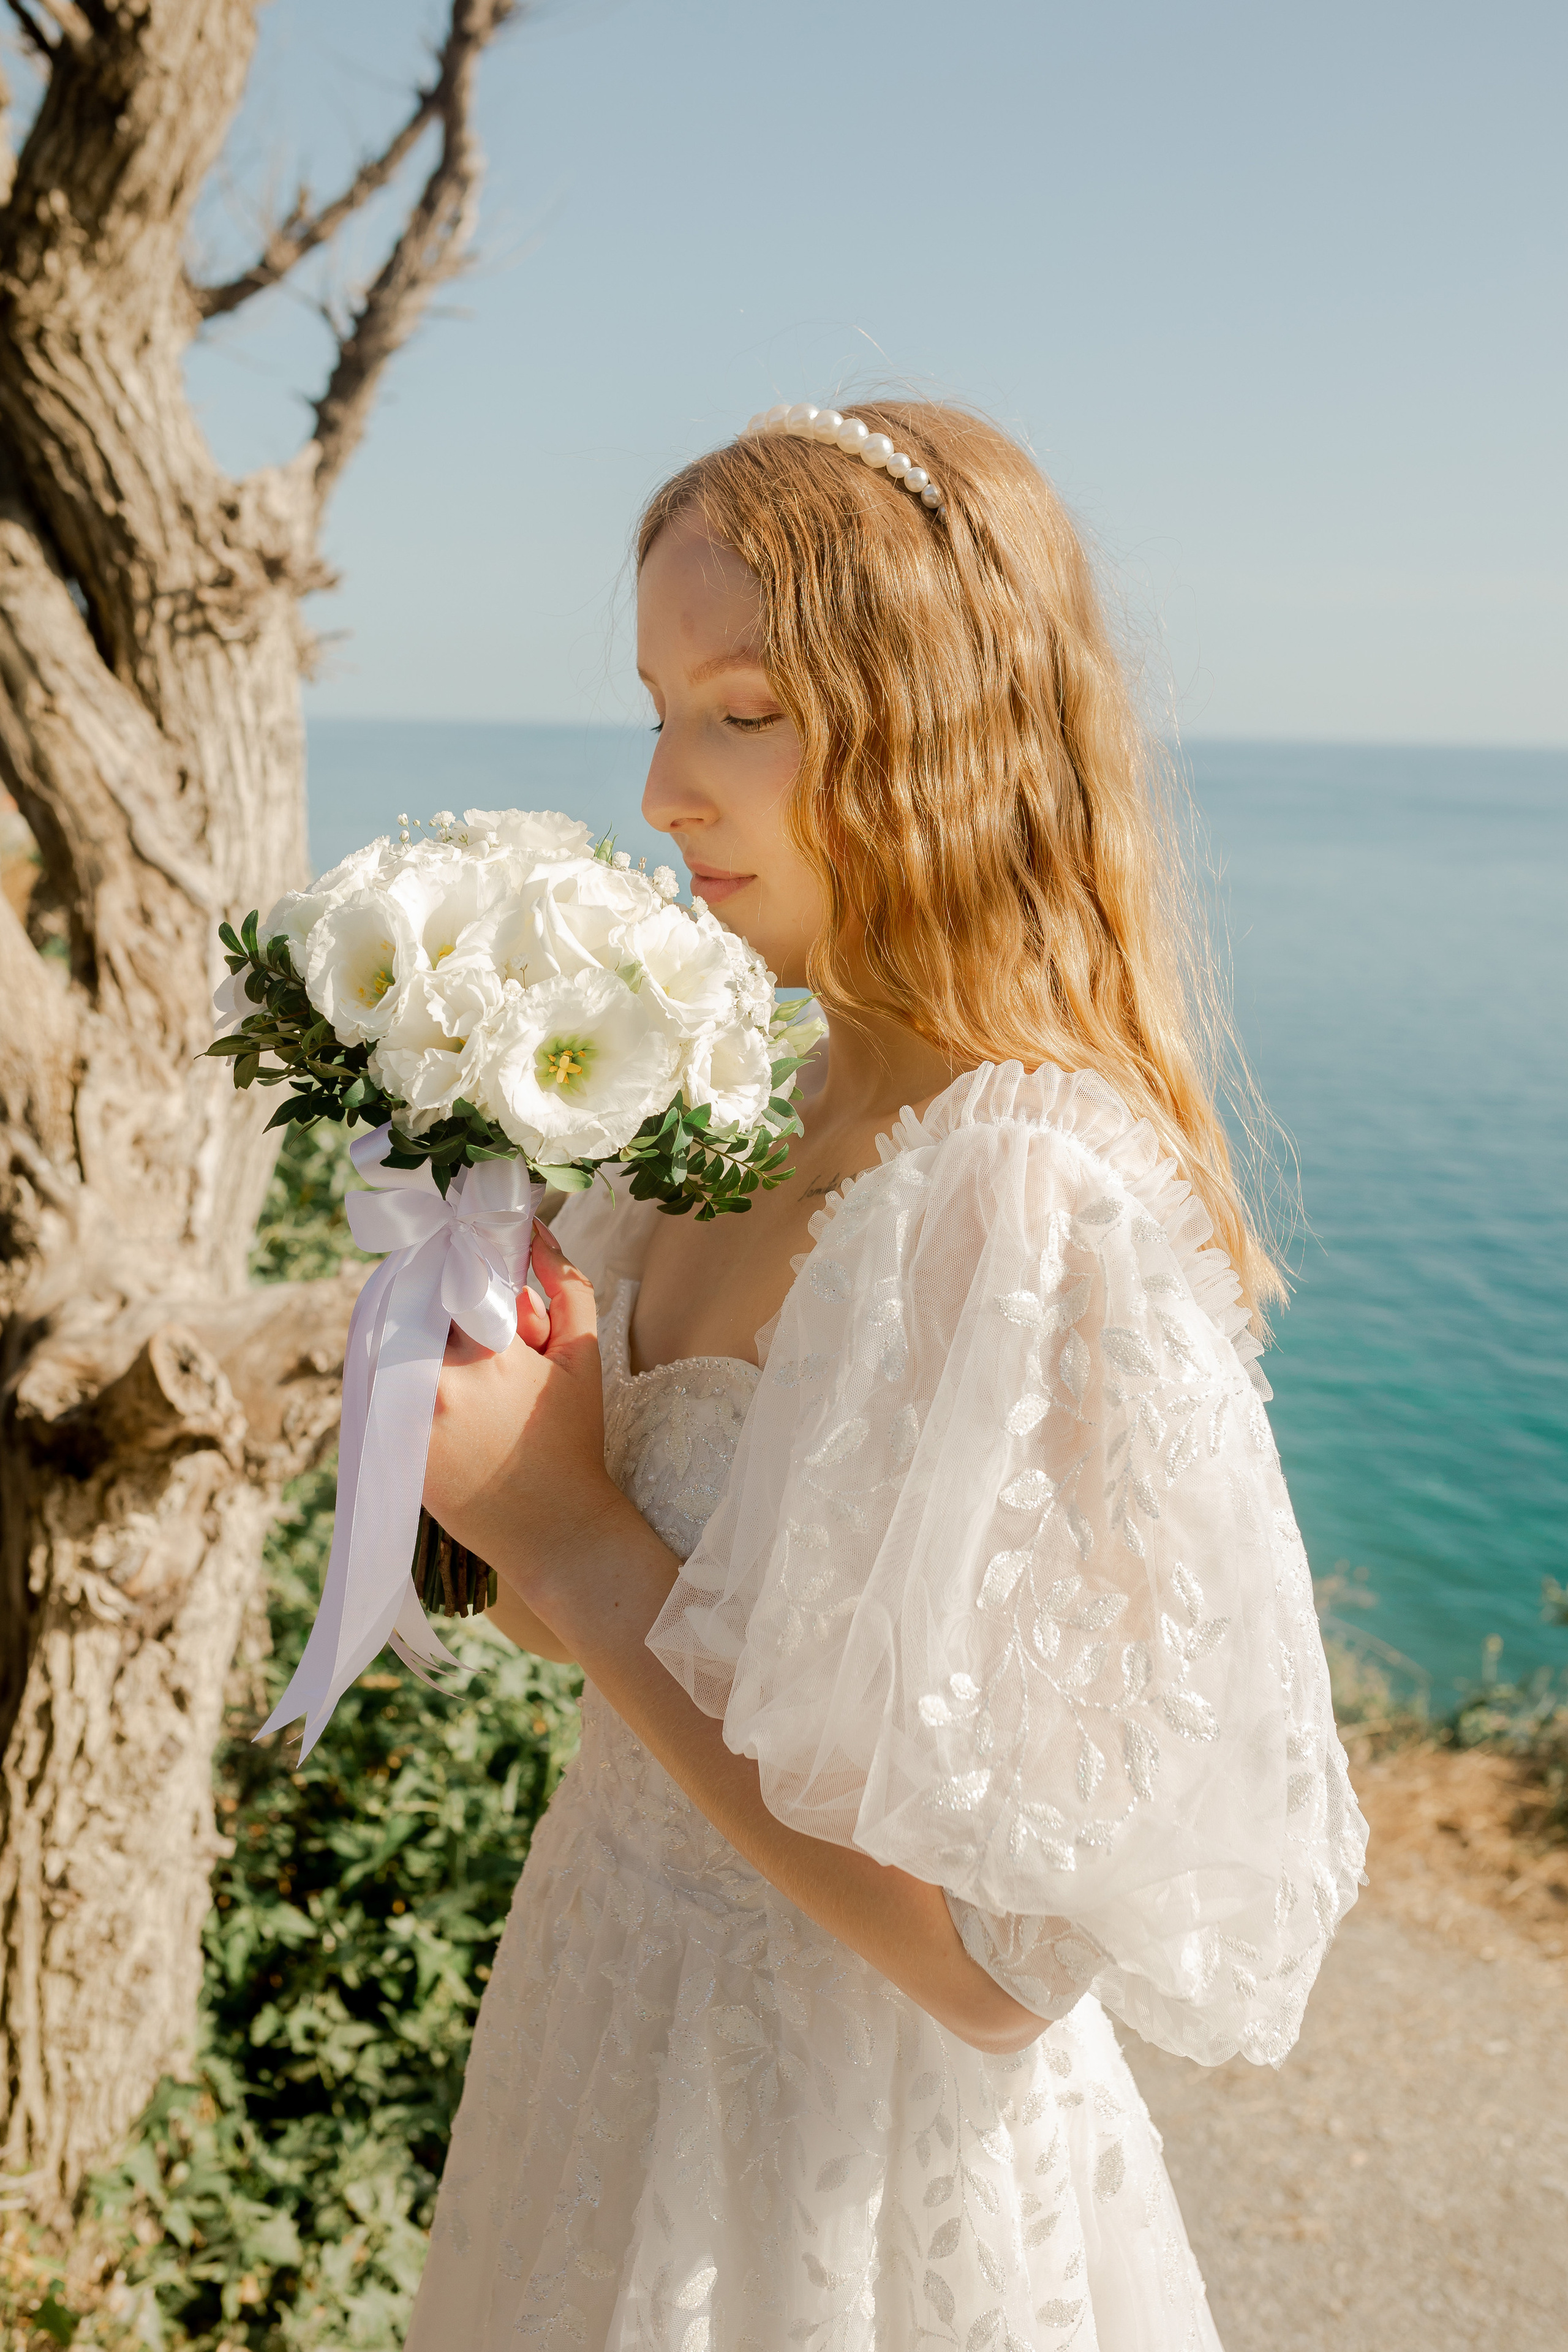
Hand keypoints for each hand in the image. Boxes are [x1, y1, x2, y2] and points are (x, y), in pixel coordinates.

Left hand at [423, 1221, 621, 1594]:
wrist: (553, 1529)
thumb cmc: (571, 1438)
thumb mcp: (583, 1353)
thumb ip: (565, 1283)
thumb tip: (534, 1232)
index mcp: (489, 1350)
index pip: (448, 1276)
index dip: (452, 1264)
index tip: (460, 1260)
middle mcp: (440, 1380)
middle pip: (413, 1310)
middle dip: (428, 1302)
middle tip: (446, 1304)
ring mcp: (410, 1419)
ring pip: (388, 1348)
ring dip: (404, 1339)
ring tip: (437, 1353)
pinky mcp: (392, 1450)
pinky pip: (377, 1393)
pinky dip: (390, 1379)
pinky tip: (419, 1388)